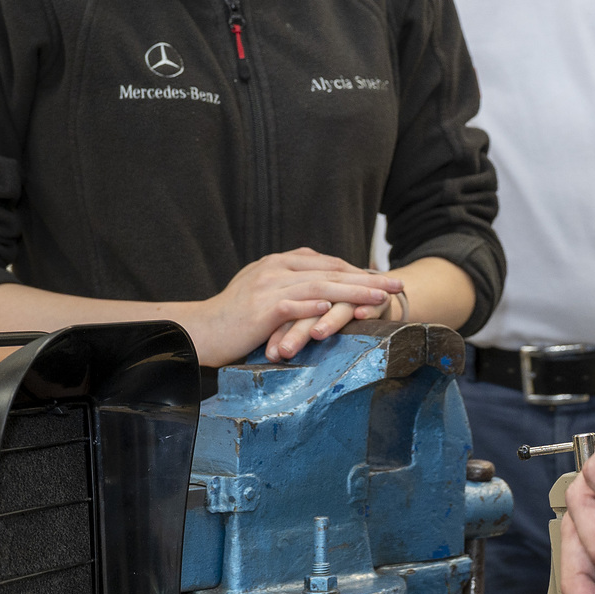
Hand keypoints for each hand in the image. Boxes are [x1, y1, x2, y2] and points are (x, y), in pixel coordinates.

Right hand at [183, 249, 403, 365]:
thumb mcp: (263, 293)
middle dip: (367, 278)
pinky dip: (313, 306)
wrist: (197, 330)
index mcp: (279, 263)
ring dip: (353, 291)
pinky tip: (335, 309)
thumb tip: (323, 293)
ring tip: (380, 297)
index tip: (385, 279)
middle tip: (397, 285)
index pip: (328, 263)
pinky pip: (291, 305)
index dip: (358, 270)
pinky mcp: (259, 309)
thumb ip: (291, 286)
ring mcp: (267, 287)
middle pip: (331, 271)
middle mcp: (275, 269)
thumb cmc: (232, 319)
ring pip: (319, 286)